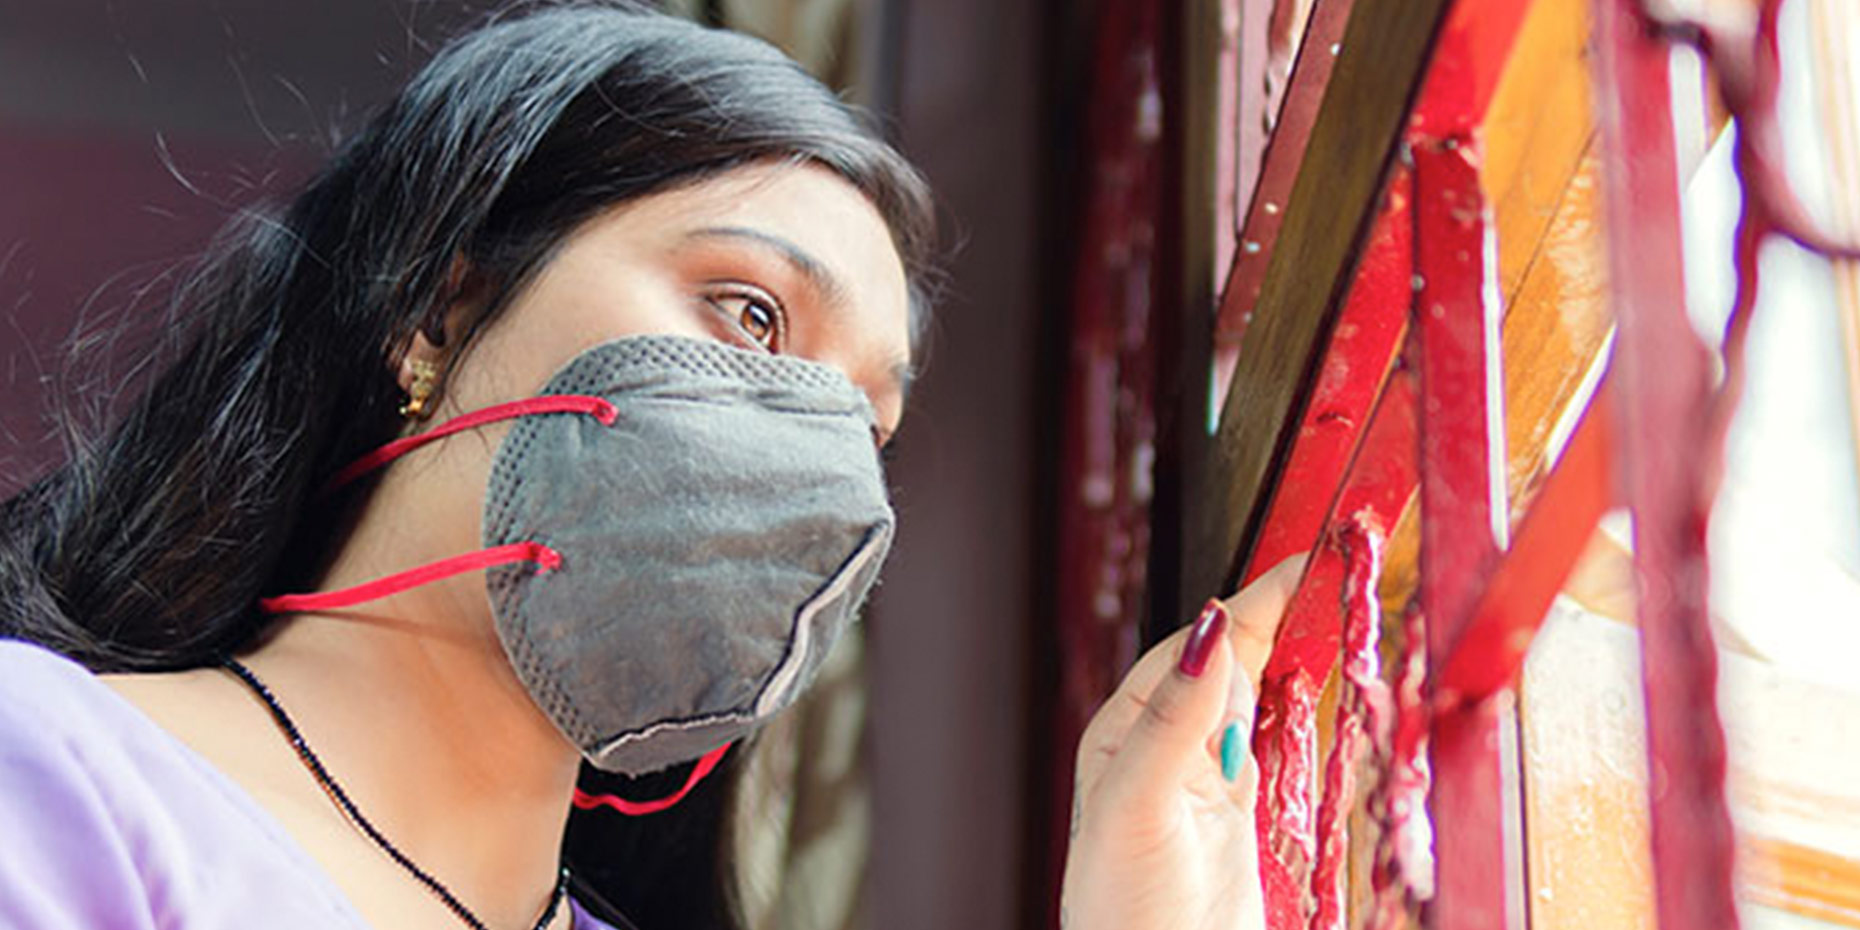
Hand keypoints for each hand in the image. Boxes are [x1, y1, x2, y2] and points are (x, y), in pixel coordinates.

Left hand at [1060, 556, 1301, 929]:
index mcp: (1128, 729)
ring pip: (1263, 697)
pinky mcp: (1249, 818)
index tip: (1304, 563)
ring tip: (1338, 610)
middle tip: (1338, 570)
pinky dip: (1306, 712)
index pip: (1200, 644)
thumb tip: (1213, 631)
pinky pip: (1283, 744)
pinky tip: (1324, 690)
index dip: (1253, 601)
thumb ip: (1176, 718)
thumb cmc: (1121, 911)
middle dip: (1282, 614)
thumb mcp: (1139, 802)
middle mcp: (1168, 746)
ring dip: (1297, 655)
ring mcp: (1211, 780)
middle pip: (1236, 661)